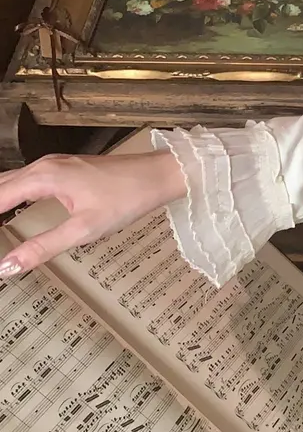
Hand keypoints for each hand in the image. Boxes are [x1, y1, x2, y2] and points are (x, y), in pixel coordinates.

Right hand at [0, 150, 186, 276]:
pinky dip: (10, 192)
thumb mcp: (84, 230)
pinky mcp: (64, 168)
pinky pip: (25, 178)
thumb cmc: (126, 199)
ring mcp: (54, 165)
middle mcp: (43, 166)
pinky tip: (10, 206)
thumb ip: (43, 247)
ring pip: (11, 179)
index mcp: (42, 177)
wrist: (157, 176)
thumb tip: (8, 266)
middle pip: (0, 185)